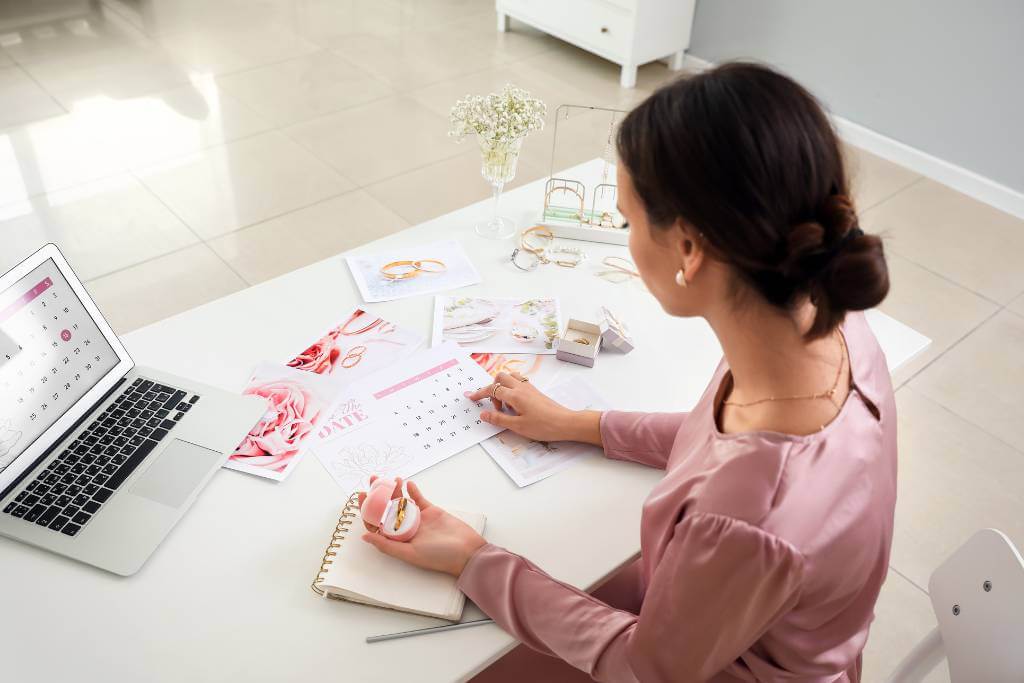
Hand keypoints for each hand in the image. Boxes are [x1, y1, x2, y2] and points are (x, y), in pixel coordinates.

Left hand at [359, 477, 485, 576]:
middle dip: (378, 494)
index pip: (376, 522)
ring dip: (395, 489)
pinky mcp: (430, 510)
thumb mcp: (410, 554)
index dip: (367, 509)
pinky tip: (408, 482)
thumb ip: (387, 546)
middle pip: (386, 508)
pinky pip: (418, 498)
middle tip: (373, 479)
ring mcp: (417, 518)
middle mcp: (404, 528)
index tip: (363, 495)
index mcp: (396, 540)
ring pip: (401, 501)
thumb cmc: (439, 557)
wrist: (466, 551)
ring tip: (392, 478)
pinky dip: (413, 490)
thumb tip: (364, 536)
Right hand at [466, 371, 602, 444]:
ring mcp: (530, 388)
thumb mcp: (518, 427)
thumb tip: (483, 414)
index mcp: (515, 395)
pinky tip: (515, 404)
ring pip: (511, 377)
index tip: (471, 397)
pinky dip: (512, 388)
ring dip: (503, 386)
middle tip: (494, 406)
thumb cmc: (543, 426)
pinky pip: (519, 382)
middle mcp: (521, 387)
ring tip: (505, 405)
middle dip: (492, 388)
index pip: (493, 389)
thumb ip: (498, 419)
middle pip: (500, 377)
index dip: (480, 393)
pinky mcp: (535, 391)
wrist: (566, 423)